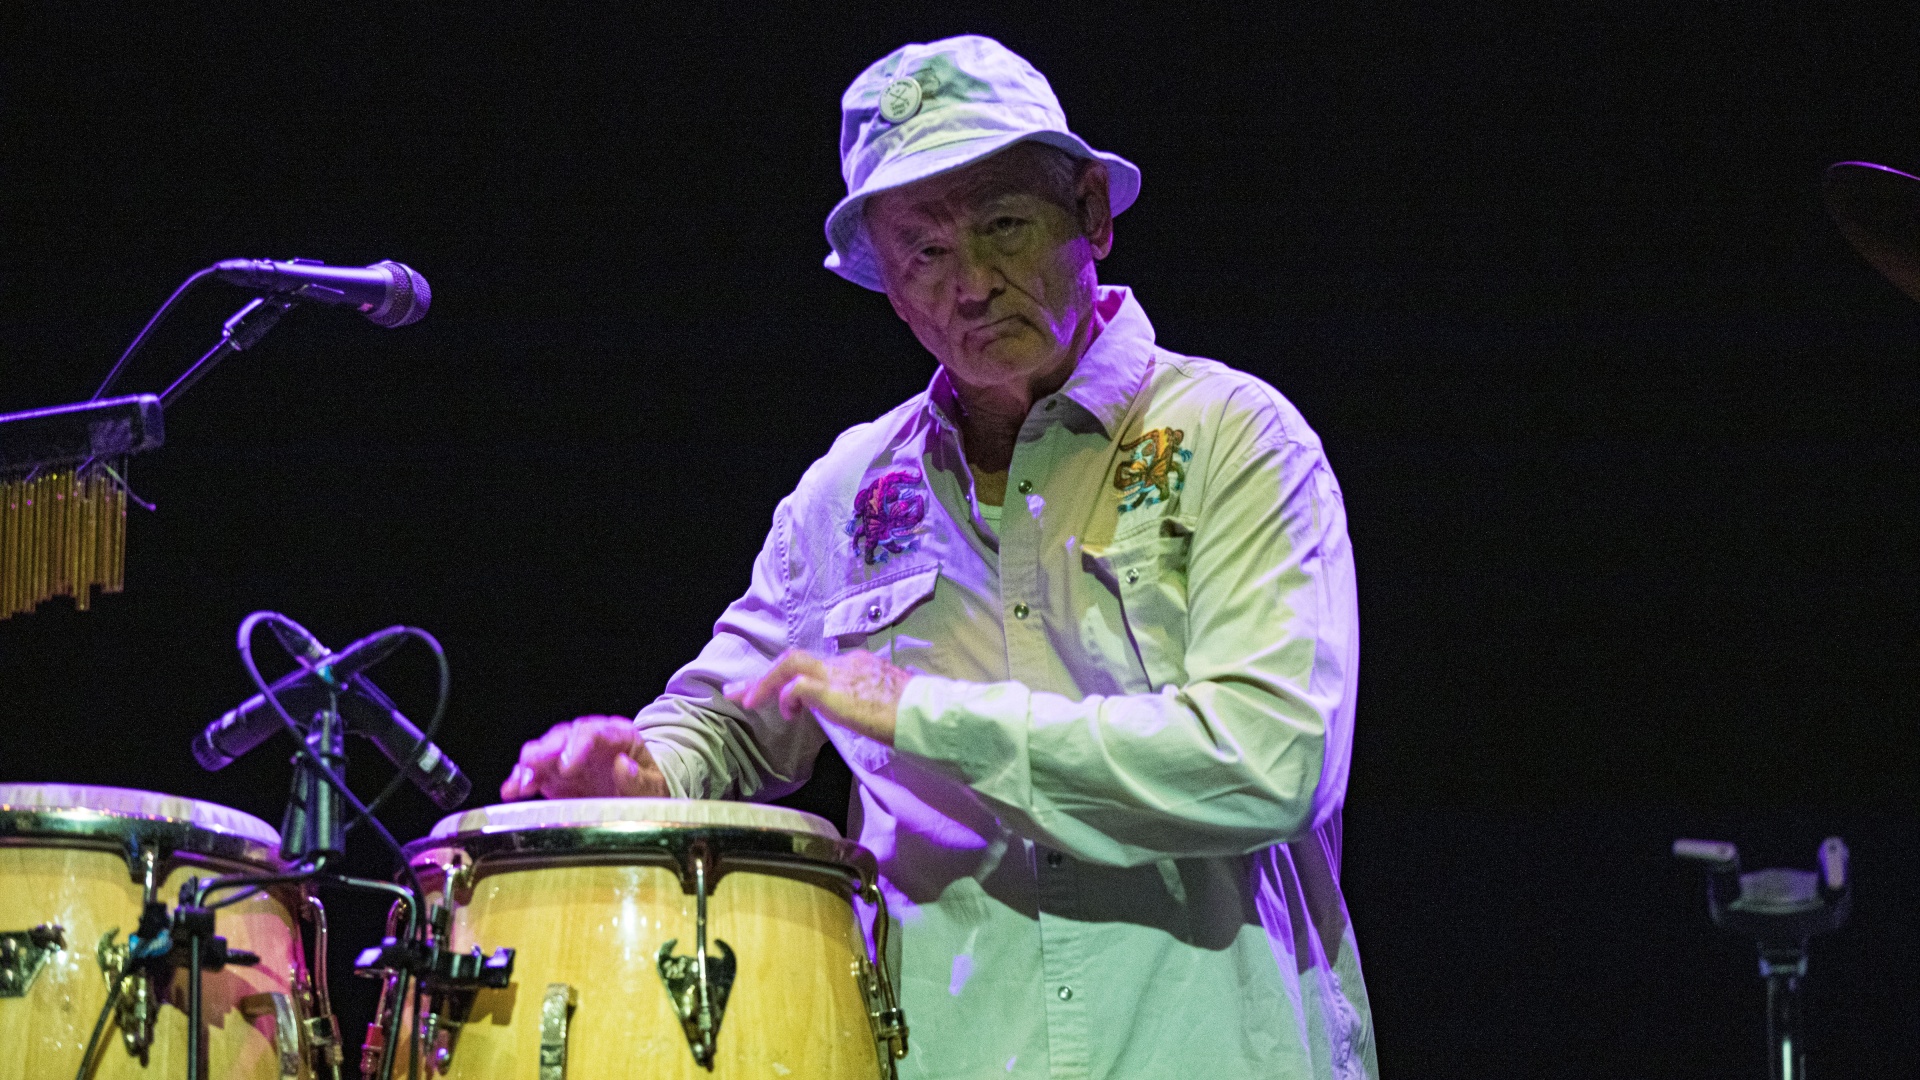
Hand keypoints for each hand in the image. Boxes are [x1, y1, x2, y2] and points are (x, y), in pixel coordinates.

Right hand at [499, 715, 668, 800]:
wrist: (640, 799)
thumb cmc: (649, 789)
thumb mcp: (655, 788)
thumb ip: (640, 780)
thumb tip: (621, 765)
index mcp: (619, 736)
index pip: (594, 731)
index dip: (577, 746)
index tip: (567, 766)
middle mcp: (590, 740)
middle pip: (564, 735)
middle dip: (547, 751)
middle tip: (535, 768)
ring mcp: (570, 755)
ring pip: (544, 749)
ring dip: (530, 765)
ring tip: (522, 784)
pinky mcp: (554, 775)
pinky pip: (533, 772)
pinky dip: (520, 780)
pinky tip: (511, 791)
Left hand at [726, 648, 909, 744]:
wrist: (921, 713)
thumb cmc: (913, 714)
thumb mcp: (888, 703)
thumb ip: (871, 702)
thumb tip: (867, 712)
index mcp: (860, 666)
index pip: (820, 666)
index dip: (796, 681)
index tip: (785, 698)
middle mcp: (845, 663)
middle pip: (796, 660)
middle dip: (766, 676)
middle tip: (741, 691)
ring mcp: (837, 673)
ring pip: (790, 664)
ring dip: (765, 682)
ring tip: (747, 700)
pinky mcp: (831, 689)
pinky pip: (797, 685)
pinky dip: (786, 696)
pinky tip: (787, 713)